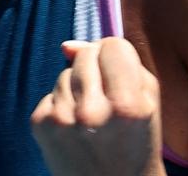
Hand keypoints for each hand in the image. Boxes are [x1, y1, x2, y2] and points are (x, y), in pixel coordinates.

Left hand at [30, 37, 164, 175]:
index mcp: (127, 105)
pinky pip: (49, 93)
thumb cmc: (137, 142)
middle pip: (85, 54)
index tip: (119, 74)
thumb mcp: (147, 101)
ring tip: (91, 117)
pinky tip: (74, 127)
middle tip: (106, 99)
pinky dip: (60, 105)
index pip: (112, 45)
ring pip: (64, 73)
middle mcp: (91, 112)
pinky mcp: (40, 125)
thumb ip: (121, 62)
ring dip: (76, 88)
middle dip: (95, 69)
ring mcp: (62, 119)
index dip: (116, 56)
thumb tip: (67, 46)